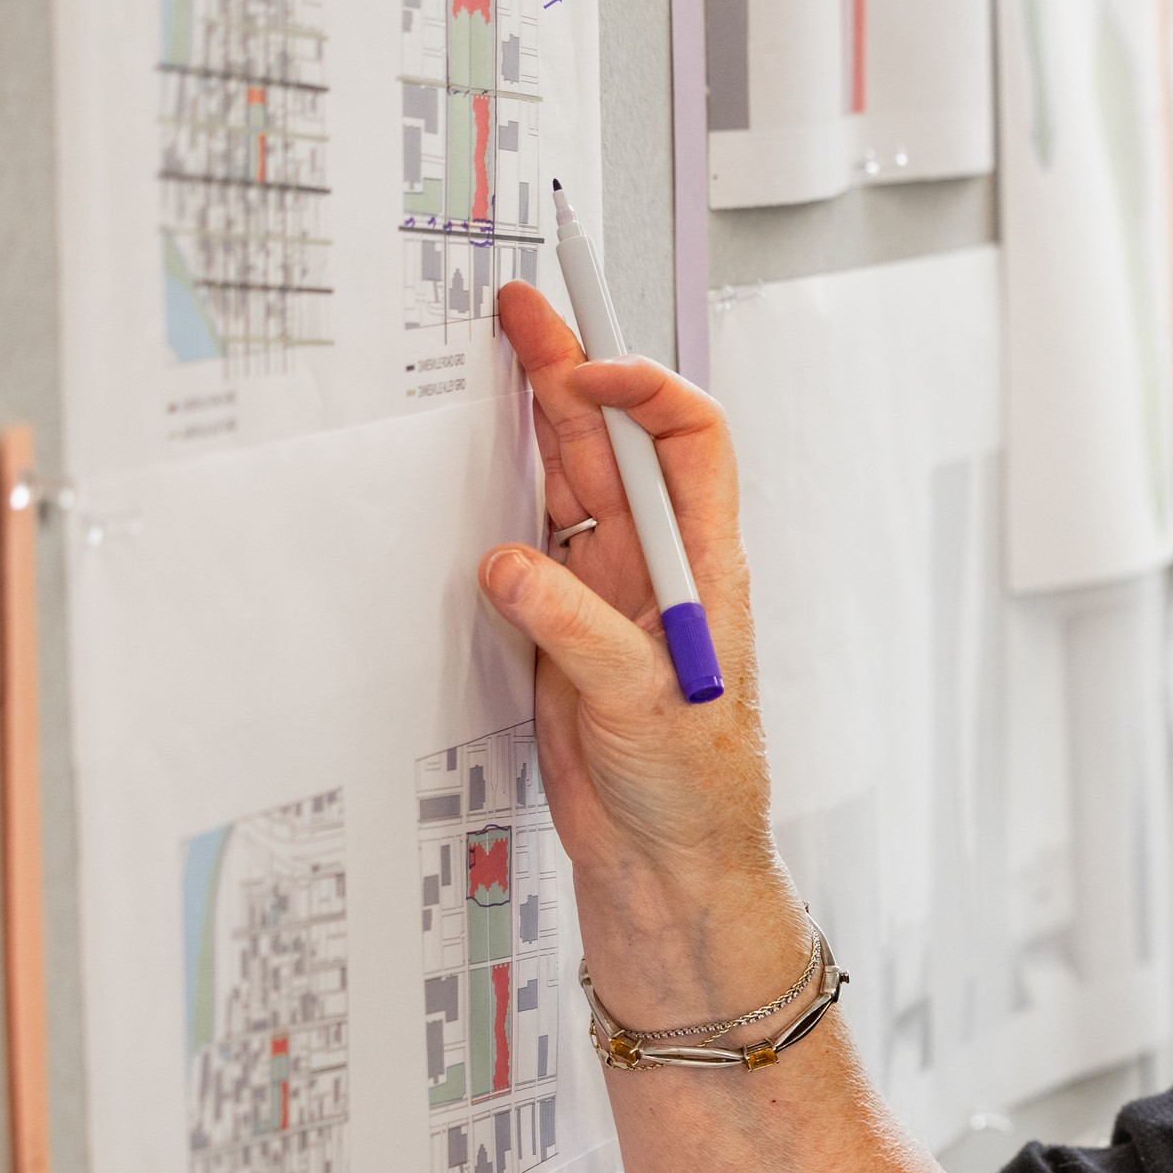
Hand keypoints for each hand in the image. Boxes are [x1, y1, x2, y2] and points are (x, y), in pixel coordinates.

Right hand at [479, 281, 798, 1024]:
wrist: (665, 861)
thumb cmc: (693, 787)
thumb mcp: (642, 702)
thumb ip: (578, 628)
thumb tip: (512, 564)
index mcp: (702, 562)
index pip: (689, 439)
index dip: (644, 389)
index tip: (586, 371)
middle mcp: (658, 563)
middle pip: (614, 441)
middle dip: (569, 369)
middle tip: (521, 311)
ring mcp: (607, 589)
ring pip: (565, 480)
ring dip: (531, 418)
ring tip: (491, 352)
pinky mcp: (560, 623)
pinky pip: (527, 540)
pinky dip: (497, 495)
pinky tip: (470, 458)